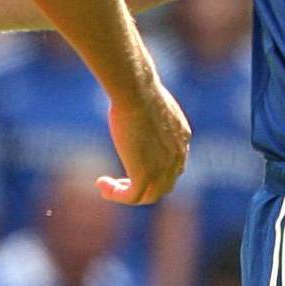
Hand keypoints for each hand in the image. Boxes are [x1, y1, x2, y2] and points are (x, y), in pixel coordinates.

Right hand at [97, 81, 190, 204]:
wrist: (136, 92)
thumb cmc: (136, 88)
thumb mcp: (149, 98)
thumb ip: (146, 108)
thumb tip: (132, 97)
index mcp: (182, 137)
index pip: (174, 166)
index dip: (154, 171)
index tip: (131, 163)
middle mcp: (177, 157)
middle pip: (164, 186)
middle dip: (143, 186)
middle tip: (120, 181)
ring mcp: (163, 169)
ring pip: (149, 196)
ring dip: (127, 194)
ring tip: (108, 187)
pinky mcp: (145, 175)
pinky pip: (132, 197)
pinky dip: (116, 195)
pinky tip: (102, 185)